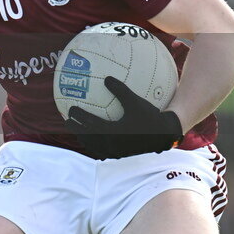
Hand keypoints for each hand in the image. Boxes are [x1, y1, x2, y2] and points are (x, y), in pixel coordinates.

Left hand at [66, 76, 183, 158]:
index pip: (90, 124)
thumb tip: (107, 78)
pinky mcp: (122, 155)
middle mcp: (112, 145)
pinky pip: (103, 151)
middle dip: (76, 129)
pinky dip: (95, 144)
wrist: (166, 135)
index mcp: (113, 133)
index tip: (71, 109)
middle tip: (67, 120)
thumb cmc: (151, 116)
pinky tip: (96, 138)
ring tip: (78, 130)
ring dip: (84, 138)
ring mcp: (116, 152)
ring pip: (94, 146)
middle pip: (88, 137)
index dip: (79, 117)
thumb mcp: (136, 101)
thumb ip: (120, 90)